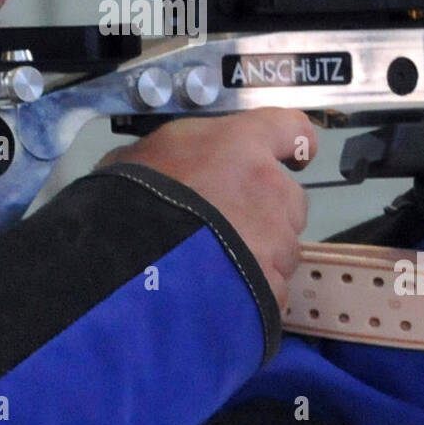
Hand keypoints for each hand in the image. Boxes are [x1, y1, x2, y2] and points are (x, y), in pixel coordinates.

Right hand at [96, 108, 317, 310]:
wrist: (130, 266)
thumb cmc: (128, 204)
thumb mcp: (137, 158)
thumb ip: (171, 156)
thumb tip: (158, 165)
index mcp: (240, 144)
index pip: (291, 129)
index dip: (295, 145)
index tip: (295, 156)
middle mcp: (269, 187)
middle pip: (289, 199)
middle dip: (267, 214)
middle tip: (229, 228)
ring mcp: (276, 240)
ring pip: (283, 248)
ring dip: (260, 256)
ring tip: (217, 267)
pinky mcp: (273, 286)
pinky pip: (272, 290)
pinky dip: (253, 293)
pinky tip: (220, 295)